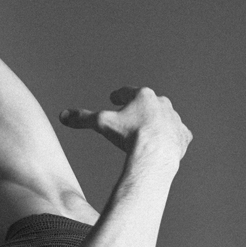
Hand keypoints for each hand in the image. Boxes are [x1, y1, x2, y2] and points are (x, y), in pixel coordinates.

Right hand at [59, 87, 191, 163]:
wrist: (155, 154)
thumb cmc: (129, 136)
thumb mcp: (102, 124)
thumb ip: (83, 118)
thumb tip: (62, 115)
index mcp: (143, 96)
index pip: (128, 92)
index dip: (119, 95)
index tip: (115, 97)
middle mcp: (162, 103)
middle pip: (148, 104)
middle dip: (140, 108)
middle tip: (132, 115)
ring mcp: (174, 119)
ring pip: (164, 118)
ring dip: (157, 123)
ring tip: (150, 132)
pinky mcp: (183, 136)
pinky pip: (177, 135)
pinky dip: (172, 138)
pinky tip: (167, 143)